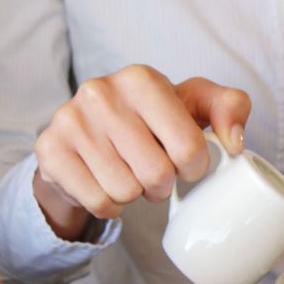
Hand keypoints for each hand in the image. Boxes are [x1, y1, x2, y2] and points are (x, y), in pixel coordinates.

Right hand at [33, 64, 251, 239]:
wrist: (88, 132)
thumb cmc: (152, 119)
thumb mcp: (195, 104)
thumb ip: (230, 107)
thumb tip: (234, 142)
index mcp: (142, 79)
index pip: (189, 149)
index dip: (194, 167)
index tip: (185, 161)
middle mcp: (101, 93)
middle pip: (156, 175)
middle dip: (162, 184)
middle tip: (154, 170)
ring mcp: (70, 120)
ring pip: (125, 192)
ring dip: (134, 194)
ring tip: (129, 172)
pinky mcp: (50, 150)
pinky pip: (98, 202)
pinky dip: (109, 204)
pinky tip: (105, 182)